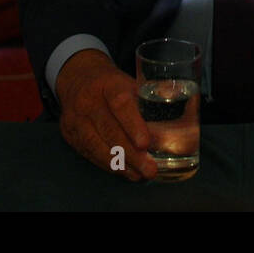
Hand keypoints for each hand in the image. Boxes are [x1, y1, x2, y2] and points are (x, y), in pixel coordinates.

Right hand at [55, 49, 157, 181]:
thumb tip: (183, 109)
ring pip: (96, 146)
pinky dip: (109, 165)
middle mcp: (89, 101)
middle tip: (150, 169)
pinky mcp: (70, 134)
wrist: (77, 77)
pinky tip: (125, 172)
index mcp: (108, 84)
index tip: (146, 143)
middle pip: (108, 130)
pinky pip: (89, 154)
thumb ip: (151, 96)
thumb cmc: (112, 84)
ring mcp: (76, 119)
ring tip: (140, 175)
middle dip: (131, 153)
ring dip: (120, 164)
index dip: (133, 124)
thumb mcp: (130, 81)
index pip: (120, 103)